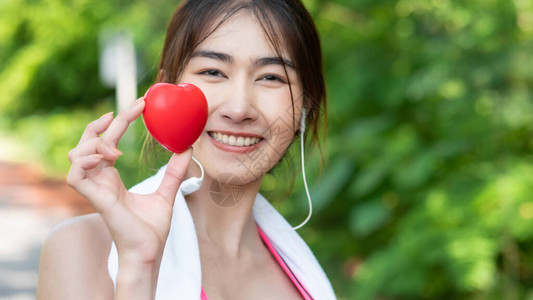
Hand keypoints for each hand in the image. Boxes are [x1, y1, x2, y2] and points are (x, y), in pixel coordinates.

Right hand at [67, 98, 191, 264]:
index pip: (108, 141)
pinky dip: (86, 160)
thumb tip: (188, 148)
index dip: (119, 121)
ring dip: (94, 142)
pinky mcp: (94, 199)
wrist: (149, 251)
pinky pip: (75, 175)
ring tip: (117, 149)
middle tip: (133, 108)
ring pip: (76, 154)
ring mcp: (95, 189)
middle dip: (105, 122)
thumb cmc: (152, 228)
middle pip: (90, 141)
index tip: (139, 106)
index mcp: (112, 178)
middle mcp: (101, 180)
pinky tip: (108, 157)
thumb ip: (174, 171)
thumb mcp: (167, 192)